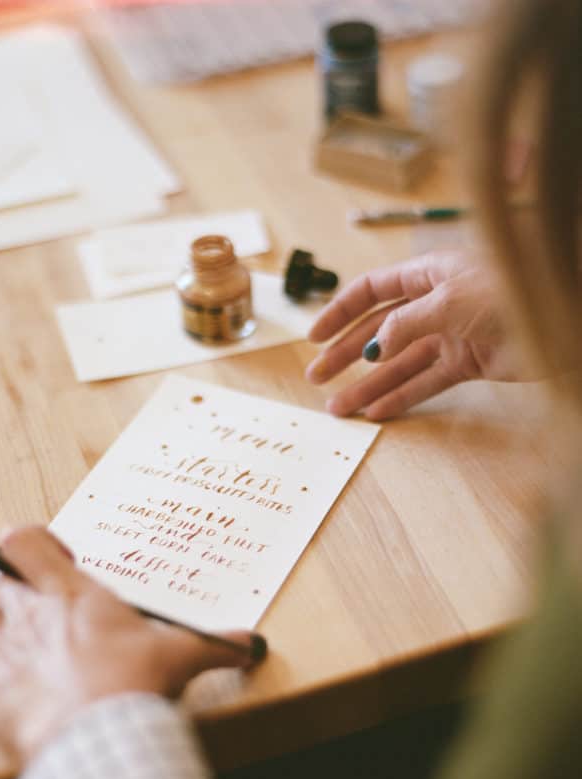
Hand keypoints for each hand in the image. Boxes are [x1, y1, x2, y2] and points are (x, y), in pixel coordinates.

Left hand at [0, 527, 260, 760]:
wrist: (101, 734)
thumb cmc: (138, 684)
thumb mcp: (182, 657)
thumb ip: (215, 645)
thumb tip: (253, 644)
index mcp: (74, 595)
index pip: (32, 546)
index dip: (31, 542)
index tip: (40, 550)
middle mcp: (32, 613)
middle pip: (3, 582)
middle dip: (0, 577)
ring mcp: (4, 650)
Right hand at [305, 250, 526, 419]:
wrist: (564, 317)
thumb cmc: (510, 291)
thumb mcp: (447, 300)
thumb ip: (404, 324)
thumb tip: (374, 349)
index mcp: (427, 274)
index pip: (372, 291)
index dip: (340, 313)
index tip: (314, 337)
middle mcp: (434, 303)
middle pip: (378, 330)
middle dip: (345, 354)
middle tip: (317, 377)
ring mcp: (450, 334)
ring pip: (398, 363)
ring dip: (367, 384)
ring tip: (338, 408)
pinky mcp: (467, 362)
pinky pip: (424, 382)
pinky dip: (400, 396)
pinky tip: (376, 411)